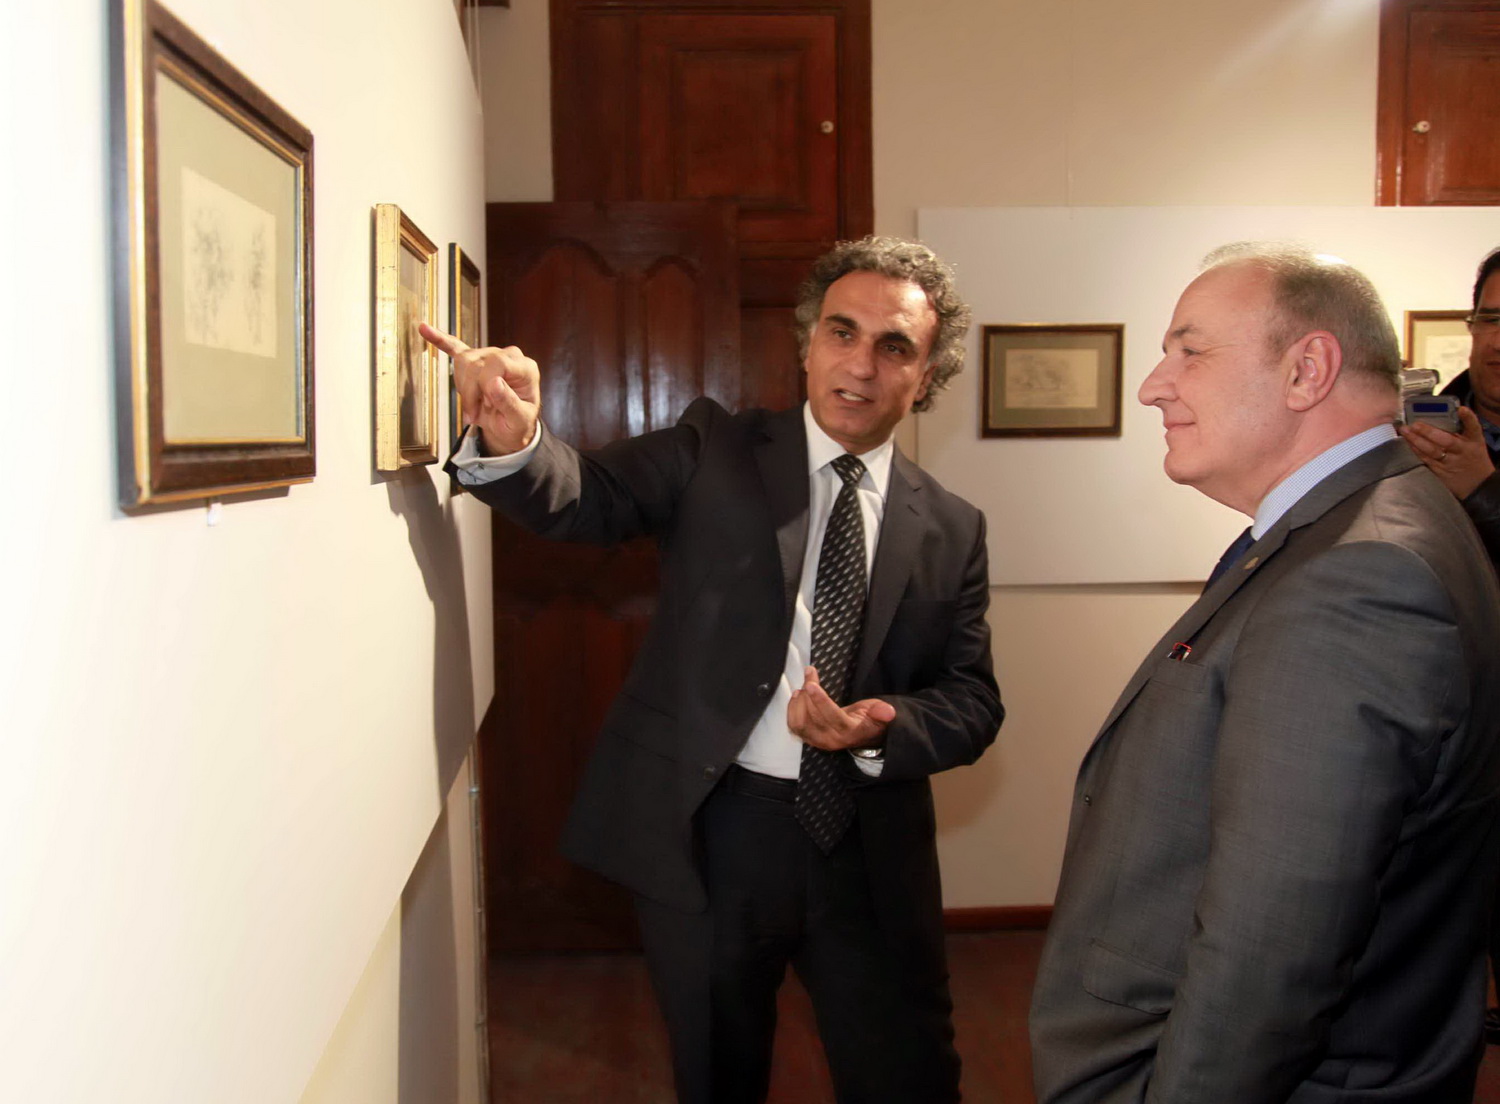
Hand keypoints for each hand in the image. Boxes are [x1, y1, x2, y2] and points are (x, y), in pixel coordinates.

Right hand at [419, 322, 540, 455]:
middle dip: (472, 393)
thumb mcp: (519, 420)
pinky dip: (440, 340)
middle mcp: (508, 356)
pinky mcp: (475, 360)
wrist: (510, 426)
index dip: (486, 384)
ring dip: (464, 388)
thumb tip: (494, 383)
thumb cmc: (518, 423)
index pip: (497, 362)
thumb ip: (509, 402)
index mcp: (525, 368)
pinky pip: (455, 347)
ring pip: (463, 362)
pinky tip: (425, 329)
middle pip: (476, 364)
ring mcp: (490, 355)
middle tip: (478, 413)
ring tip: (475, 404)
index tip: (489, 403)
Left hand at [787, 666, 894, 751]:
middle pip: (813, 718)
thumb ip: (882, 712)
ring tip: (805, 685)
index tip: (811, 684)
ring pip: (801, 723)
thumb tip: (889, 712)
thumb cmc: (869, 720)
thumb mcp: (880, 713)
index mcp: (850, 732)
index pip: (832, 717)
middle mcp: (832, 740)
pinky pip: (795, 726)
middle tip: (810, 674)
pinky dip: (792, 710)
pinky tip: (797, 695)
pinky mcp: (810, 739)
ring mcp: (819, 741)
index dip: (820, 701)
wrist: (862, 735)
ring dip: (799, 701)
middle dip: (808, 693)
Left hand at [1398, 406, 1495, 499]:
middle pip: (1446, 441)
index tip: (1461, 409)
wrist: (1478, 484)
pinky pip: (1425, 461)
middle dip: (1429, 432)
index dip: (1468, 418)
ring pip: (1431, 452)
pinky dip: (1415, 452)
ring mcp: (1450, 463)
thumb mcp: (1474, 442)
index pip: (1473, 427)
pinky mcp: (1439, 472)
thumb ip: (1464, 427)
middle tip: (1414, 424)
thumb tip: (1451, 410)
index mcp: (1473, 441)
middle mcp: (1462, 452)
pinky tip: (1406, 444)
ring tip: (1404, 431)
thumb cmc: (1473, 457)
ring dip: (1416, 441)